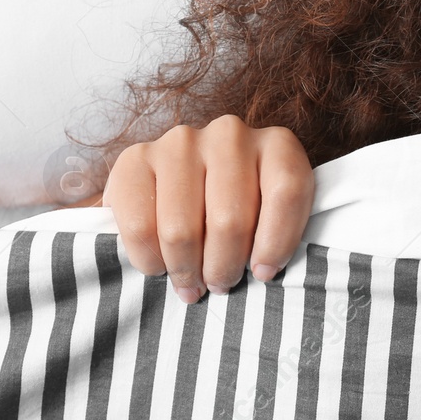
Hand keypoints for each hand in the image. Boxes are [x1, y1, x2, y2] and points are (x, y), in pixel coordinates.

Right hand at [102, 113, 315, 302]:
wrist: (175, 185)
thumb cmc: (237, 208)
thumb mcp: (270, 214)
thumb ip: (275, 232)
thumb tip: (263, 271)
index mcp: (276, 144)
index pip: (286, 191)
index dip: (276, 242)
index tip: (264, 273)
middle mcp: (229, 134)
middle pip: (230, 219)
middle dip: (224, 267)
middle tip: (220, 285)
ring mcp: (181, 142)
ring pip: (181, 228)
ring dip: (187, 268)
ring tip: (192, 283)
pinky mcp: (134, 157)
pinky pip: (139, 226)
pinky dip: (149, 259)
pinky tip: (160, 266)